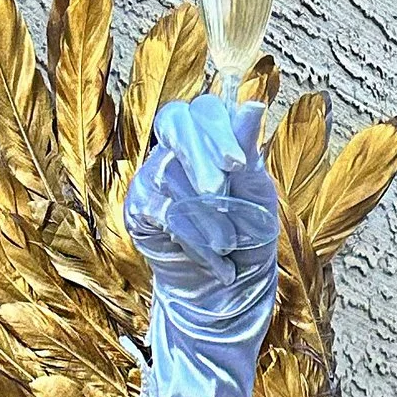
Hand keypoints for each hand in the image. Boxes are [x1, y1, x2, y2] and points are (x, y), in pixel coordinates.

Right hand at [125, 96, 278, 312]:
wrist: (229, 291)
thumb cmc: (248, 235)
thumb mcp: (257, 193)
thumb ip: (250, 150)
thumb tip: (254, 105)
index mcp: (212, 136)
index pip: (204, 109)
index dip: (216, 130)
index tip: (236, 164)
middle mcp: (178, 147)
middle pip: (175, 122)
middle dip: (200, 158)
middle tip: (218, 193)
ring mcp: (154, 173)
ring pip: (169, 171)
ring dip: (203, 213)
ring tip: (228, 245)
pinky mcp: (139, 206)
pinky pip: (159, 209)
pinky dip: (190, 237)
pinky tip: (215, 259)